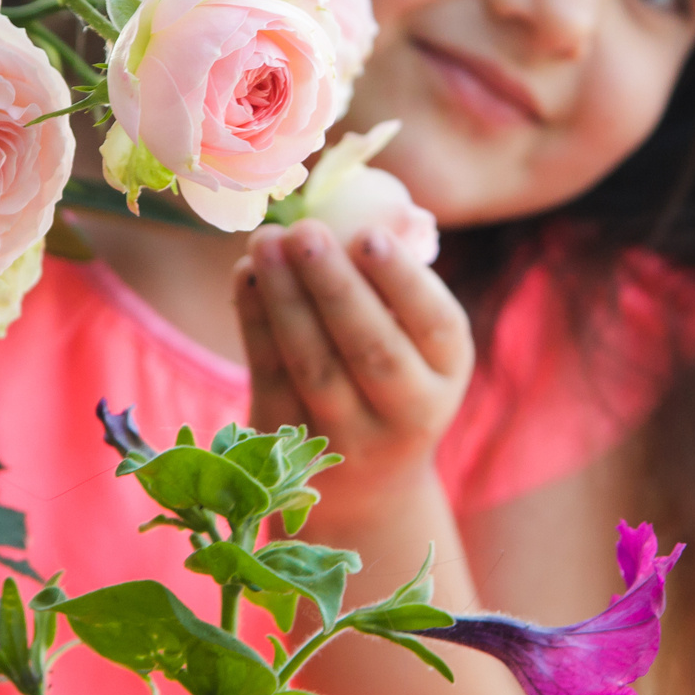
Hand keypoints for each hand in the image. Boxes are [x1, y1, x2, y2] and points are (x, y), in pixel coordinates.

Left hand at [234, 218, 472, 531]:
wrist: (367, 487)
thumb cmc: (392, 382)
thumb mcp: (417, 346)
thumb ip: (394, 287)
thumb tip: (363, 206)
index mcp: (446, 374)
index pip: (434, 324)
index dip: (401, 281)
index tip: (367, 234)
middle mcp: (406, 413)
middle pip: (369, 349)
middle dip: (334, 285)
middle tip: (305, 229)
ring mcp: (347, 437)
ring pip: (313, 366)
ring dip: (285, 298)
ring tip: (267, 241)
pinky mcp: (291, 446)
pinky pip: (270, 377)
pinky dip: (254, 322)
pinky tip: (247, 274)